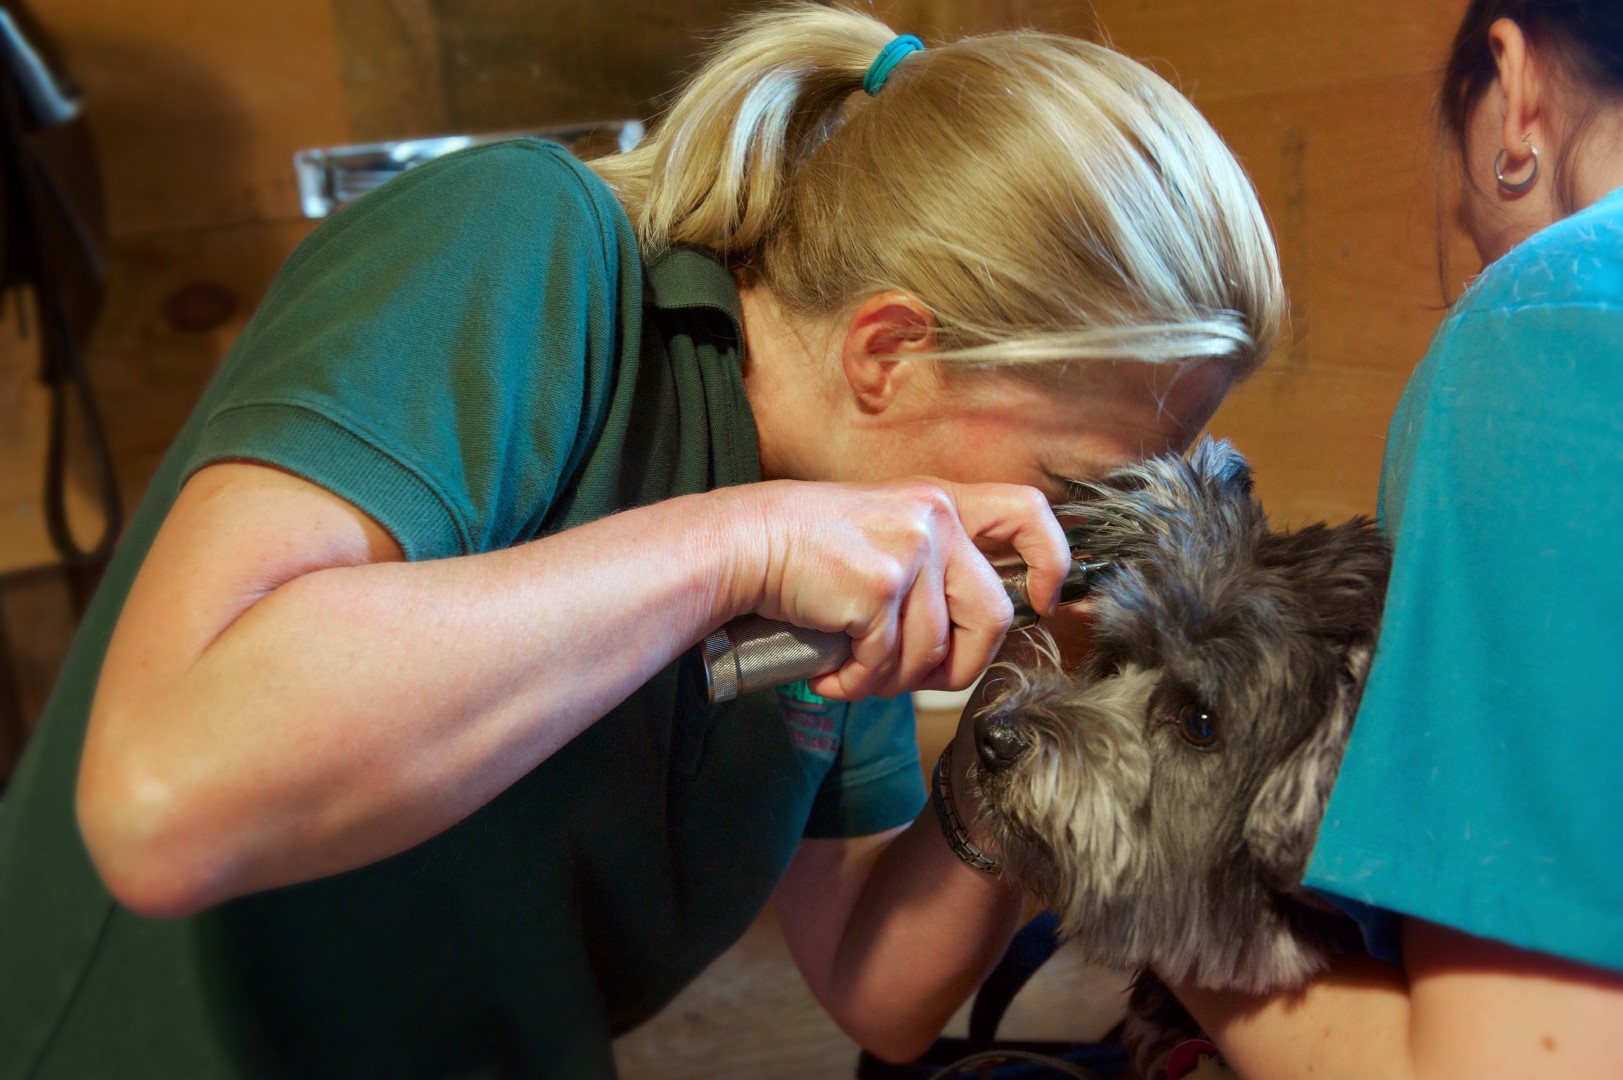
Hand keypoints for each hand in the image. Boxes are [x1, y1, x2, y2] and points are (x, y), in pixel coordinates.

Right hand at [723, 478, 1070, 699]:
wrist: (744, 543)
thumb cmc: (805, 547)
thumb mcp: (884, 530)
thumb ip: (933, 561)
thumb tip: (970, 630)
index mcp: (941, 502)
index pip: (1027, 513)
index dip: (1051, 560)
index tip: (1042, 599)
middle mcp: (933, 519)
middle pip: (992, 616)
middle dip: (960, 666)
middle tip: (917, 678)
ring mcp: (908, 551)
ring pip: (933, 652)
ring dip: (890, 680)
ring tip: (853, 670)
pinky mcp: (878, 587)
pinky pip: (885, 663)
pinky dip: (855, 683)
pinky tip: (831, 673)